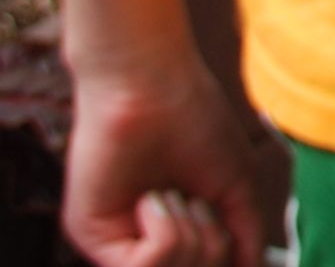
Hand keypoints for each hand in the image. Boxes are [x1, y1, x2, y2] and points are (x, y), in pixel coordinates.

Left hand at [61, 63, 262, 266]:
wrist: (155, 86)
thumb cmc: (195, 118)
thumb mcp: (234, 186)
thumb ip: (244, 235)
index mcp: (177, 227)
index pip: (202, 266)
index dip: (223, 259)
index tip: (234, 242)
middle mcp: (144, 238)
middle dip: (211, 244)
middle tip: (201, 202)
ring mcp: (117, 239)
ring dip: (187, 234)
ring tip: (174, 193)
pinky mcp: (91, 235)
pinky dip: (163, 231)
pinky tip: (153, 198)